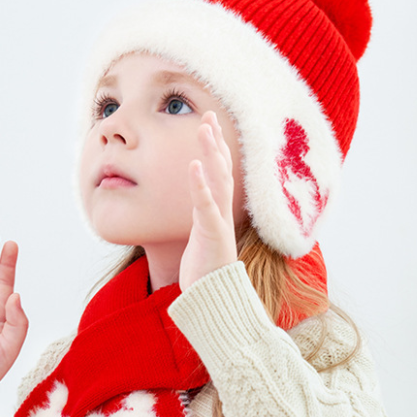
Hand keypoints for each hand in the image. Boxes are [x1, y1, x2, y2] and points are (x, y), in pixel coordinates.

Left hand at [179, 111, 237, 291]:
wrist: (214, 301)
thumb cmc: (205, 273)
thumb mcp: (200, 240)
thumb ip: (198, 222)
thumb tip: (193, 210)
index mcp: (218, 212)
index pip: (220, 173)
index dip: (216, 148)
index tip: (209, 124)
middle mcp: (222, 212)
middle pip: (222, 169)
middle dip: (215, 141)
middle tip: (209, 115)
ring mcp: (219, 221)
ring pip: (218, 180)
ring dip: (211, 152)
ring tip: (205, 128)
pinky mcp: (213, 234)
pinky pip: (207, 205)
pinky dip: (201, 184)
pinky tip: (195, 165)